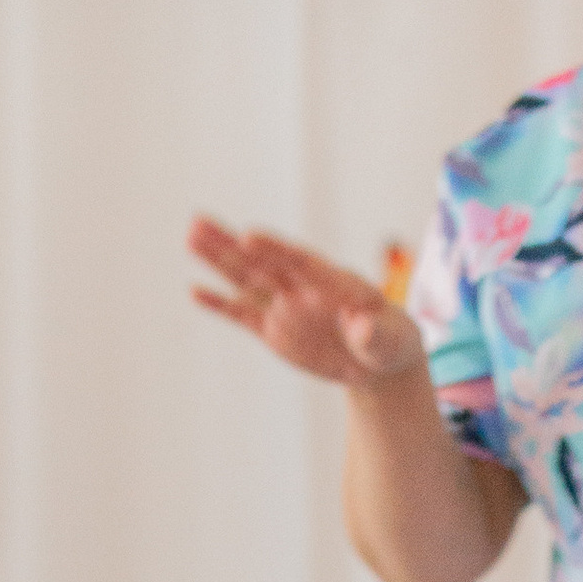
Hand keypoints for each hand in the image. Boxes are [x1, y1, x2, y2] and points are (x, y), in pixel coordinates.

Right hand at [189, 219, 425, 388]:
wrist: (380, 359)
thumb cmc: (392, 342)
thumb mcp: (392, 340)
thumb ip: (376, 333)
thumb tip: (363, 327)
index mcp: (333, 282)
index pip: (299, 262)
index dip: (274, 249)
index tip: (249, 236)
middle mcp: (303, 288)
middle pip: (262, 263)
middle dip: (230, 245)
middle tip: (198, 222)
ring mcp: (286, 307)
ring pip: (247, 281)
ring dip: (218, 260)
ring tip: (190, 236)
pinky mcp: (276, 329)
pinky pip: (244, 315)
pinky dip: (221, 305)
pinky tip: (195, 290)